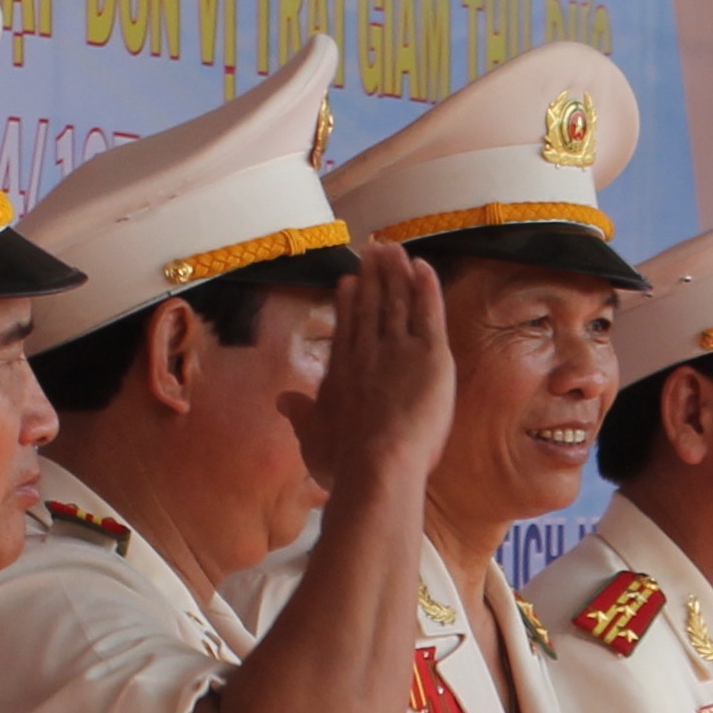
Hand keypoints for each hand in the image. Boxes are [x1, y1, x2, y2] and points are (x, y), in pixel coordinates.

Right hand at [297, 234, 455, 497]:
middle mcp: (368, 352)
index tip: (348, 281)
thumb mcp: (312, 438)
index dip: (349, 304)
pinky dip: (426, 287)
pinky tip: (423, 266)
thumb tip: (283, 400)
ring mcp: (398, 349)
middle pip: (371, 307)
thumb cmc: (343, 461)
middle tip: (372, 250)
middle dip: (372, 277)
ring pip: (398, 303)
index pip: (347, 329)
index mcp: (342, 372)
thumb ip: (300, 415)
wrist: (376, 464)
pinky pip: (429, 312)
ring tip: (392, 249)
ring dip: (396, 273)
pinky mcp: (430, 353)